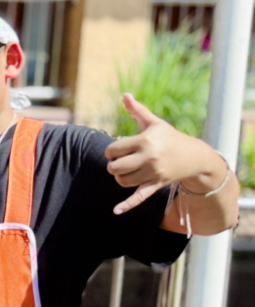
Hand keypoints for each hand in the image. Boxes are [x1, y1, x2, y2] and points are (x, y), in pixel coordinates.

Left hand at [105, 94, 218, 214]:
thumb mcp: (154, 124)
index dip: (111, 151)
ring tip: (127, 170)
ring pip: (122, 181)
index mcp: (145, 141)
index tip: (118, 150)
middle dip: (113, 165)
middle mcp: (148, 158)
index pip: (112, 150)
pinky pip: (139, 197)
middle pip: (114, 167)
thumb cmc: (170, 138)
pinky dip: (127, 205)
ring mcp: (153, 173)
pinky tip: (115, 211)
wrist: (195, 156)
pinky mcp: (156, 185)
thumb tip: (124, 95)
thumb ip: (137, 111)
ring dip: (120, 177)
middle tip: (121, 161)